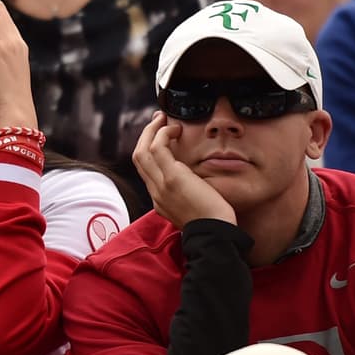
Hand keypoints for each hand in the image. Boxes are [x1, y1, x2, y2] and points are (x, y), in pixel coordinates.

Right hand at [133, 112, 236, 226]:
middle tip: (158, 120)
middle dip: (146, 135)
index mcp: (160, 200)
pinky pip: (157, 148)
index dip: (149, 150)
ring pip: (142, 150)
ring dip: (152, 130)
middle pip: (138, 158)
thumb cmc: (214, 223)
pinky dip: (163, 134)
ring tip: (165, 119)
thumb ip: (187, 194)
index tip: (160, 137)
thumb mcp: (193, 209)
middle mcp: (155, 192)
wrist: (216, 234)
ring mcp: (160, 185)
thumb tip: (193, 181)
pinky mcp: (172, 178)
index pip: (146, 170)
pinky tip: (175, 129)